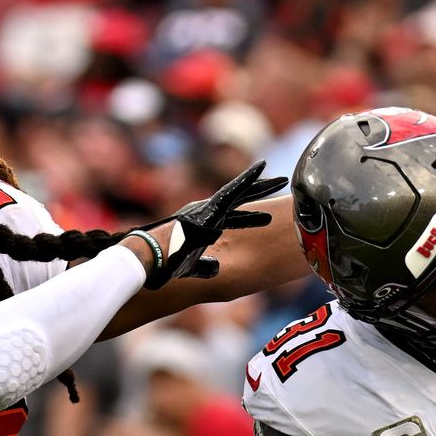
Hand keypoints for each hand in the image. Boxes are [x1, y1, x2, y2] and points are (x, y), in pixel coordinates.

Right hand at [141, 161, 285, 287]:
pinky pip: (232, 189)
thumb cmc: (165, 263)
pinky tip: (262, 167)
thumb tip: (217, 268)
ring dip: (262, 185)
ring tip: (283, 180)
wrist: (152, 256)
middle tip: (282, 184)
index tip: (266, 215)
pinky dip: (247, 178)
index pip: (232, 216)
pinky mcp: (209, 206)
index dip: (249, 215)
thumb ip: (205, 266)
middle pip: (240, 200)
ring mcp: (209, 207)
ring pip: (241, 192)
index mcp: (204, 224)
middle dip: (261, 192)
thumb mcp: (190, 265)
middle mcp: (207, 211)